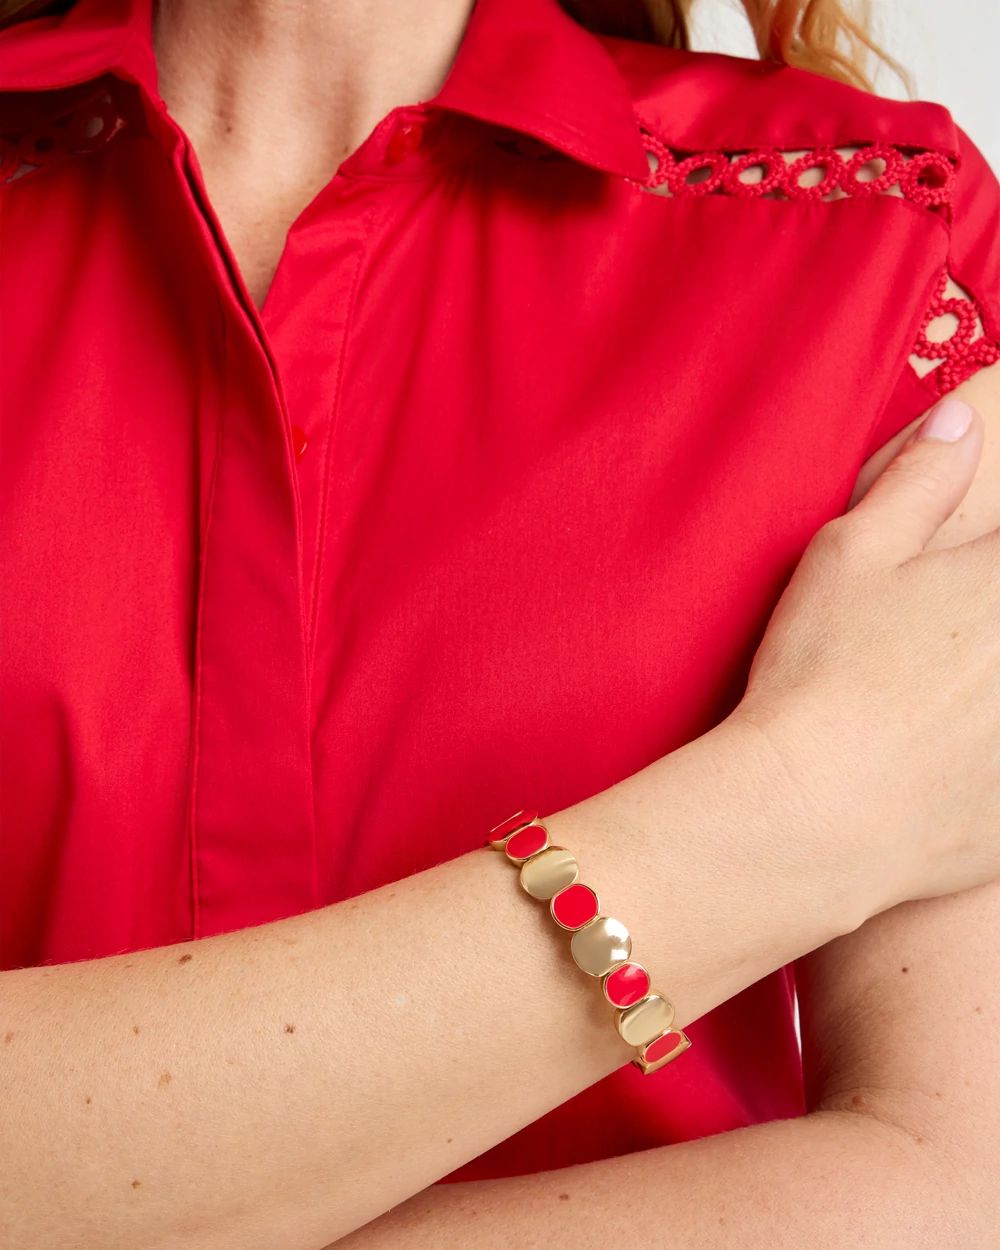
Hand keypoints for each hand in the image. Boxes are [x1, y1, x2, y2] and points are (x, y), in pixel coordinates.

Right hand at [733, 394, 999, 914]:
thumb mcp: (850, 555)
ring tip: (952, 698)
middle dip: (989, 628)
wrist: (811, 814)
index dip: (991, 563)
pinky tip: (964, 762)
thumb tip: (961, 419)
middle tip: (951, 645)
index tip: (969, 587)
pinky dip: (996, 771)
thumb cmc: (822, 675)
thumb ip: (919, 479)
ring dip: (993, 691)